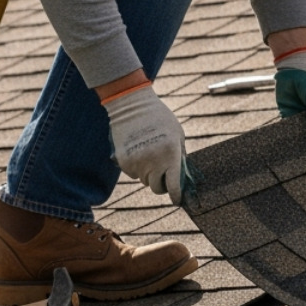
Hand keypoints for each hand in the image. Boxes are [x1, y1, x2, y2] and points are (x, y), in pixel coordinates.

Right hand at [103, 84, 186, 204]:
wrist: (132, 105)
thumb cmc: (159, 118)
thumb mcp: (177, 135)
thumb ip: (180, 156)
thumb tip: (182, 177)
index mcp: (170, 155)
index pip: (173, 186)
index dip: (176, 196)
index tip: (177, 200)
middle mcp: (153, 162)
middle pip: (157, 188)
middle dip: (160, 183)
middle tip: (162, 171)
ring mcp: (137, 163)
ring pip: (144, 180)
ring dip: (148, 173)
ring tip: (149, 153)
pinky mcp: (123, 162)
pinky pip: (132, 173)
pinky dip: (136, 167)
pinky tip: (137, 150)